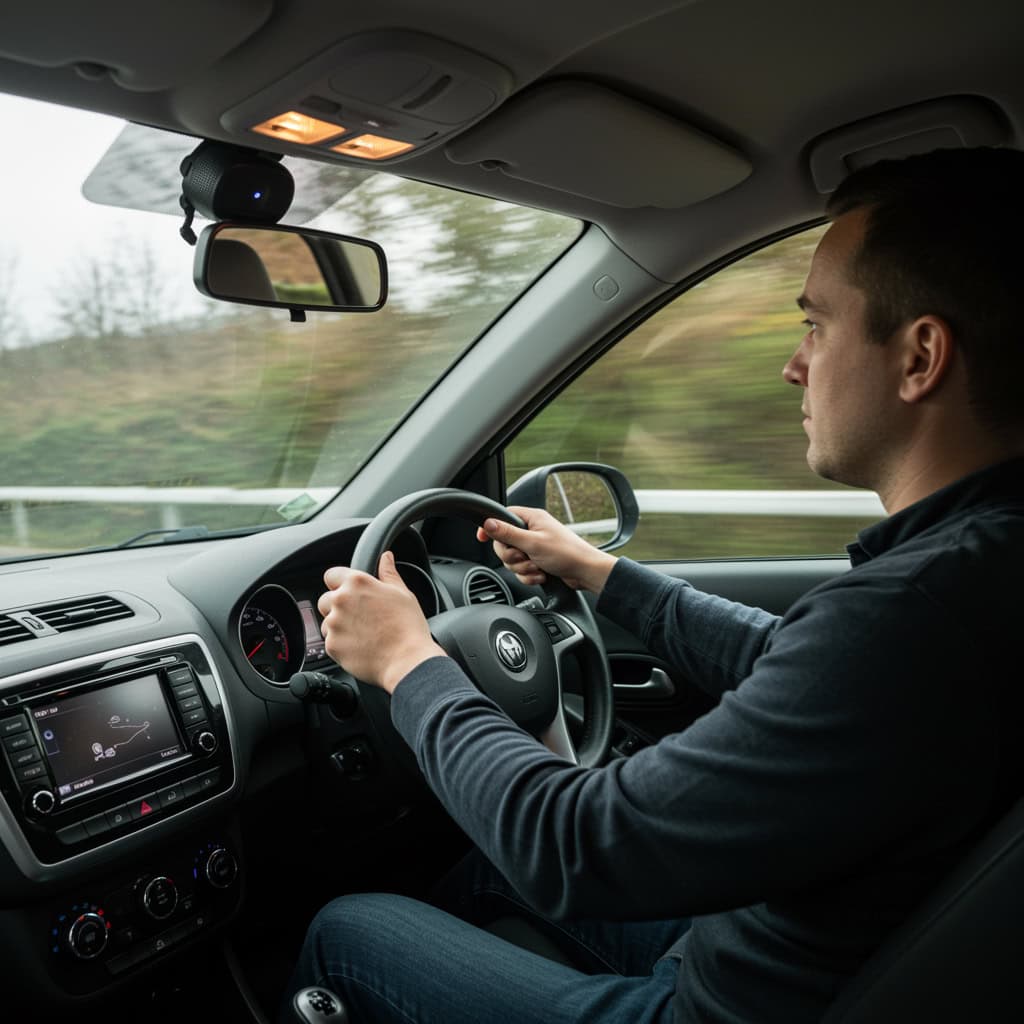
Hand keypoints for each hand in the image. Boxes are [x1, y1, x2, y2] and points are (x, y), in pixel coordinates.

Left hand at [317, 551, 446, 692]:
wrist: (407, 660)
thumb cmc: (408, 627)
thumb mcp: (402, 593)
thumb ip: (389, 573)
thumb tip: (386, 557)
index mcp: (357, 583)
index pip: (331, 575)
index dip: (340, 583)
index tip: (348, 591)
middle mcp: (341, 600)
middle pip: (326, 599)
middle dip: (338, 607)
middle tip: (360, 616)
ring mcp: (334, 624)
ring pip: (327, 622)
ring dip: (338, 626)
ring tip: (362, 634)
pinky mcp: (331, 645)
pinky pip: (330, 642)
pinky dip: (342, 644)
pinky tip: (361, 646)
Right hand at [475, 506, 616, 591]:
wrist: (585, 572)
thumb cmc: (566, 553)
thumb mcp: (533, 542)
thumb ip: (508, 533)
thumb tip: (488, 523)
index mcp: (531, 518)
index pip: (502, 517)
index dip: (491, 527)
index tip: (481, 538)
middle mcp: (532, 530)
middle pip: (504, 543)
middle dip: (512, 556)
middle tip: (524, 558)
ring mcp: (534, 547)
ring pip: (512, 560)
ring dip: (523, 568)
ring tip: (537, 567)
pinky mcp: (537, 561)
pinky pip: (522, 571)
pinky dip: (530, 576)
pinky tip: (541, 574)